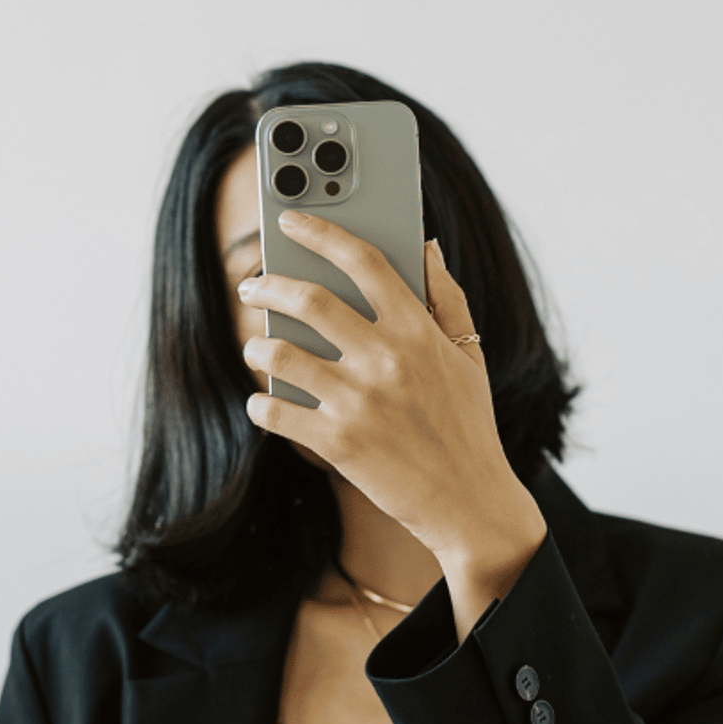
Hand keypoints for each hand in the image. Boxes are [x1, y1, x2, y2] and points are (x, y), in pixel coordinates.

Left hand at [239, 218, 545, 624]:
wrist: (470, 503)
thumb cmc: (470, 428)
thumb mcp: (470, 358)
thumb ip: (447, 298)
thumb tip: (426, 246)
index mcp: (419, 330)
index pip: (364, 260)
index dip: (321, 231)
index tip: (291, 220)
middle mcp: (386, 359)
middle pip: (310, 299)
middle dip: (269, 285)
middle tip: (252, 286)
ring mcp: (360, 402)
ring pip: (282, 353)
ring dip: (258, 345)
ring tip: (256, 346)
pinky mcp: (339, 444)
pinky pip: (278, 411)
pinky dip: (261, 404)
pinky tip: (262, 402)